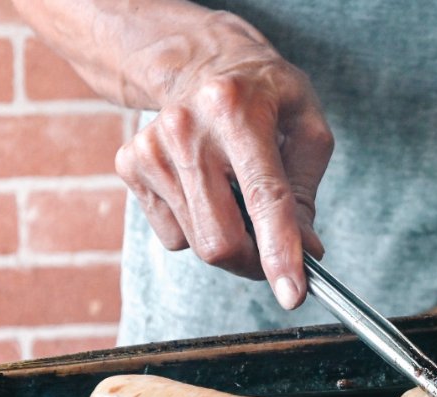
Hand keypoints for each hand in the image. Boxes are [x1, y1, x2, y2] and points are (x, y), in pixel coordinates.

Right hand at [114, 12, 332, 308]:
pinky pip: (173, 236)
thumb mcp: (306, 126)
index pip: (263, 197)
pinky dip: (197, 228)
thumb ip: (306, 193)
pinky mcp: (130, 164)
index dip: (279, 251)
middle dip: (253, 263)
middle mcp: (186, 129)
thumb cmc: (263, 96)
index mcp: (237, 110)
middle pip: (220, 240)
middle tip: (273, 252)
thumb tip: (306, 253)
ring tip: (236, 198)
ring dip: (228, 241)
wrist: (196, 61)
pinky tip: (203, 187)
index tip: (292, 294)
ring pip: (197, 244)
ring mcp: (151, 148)